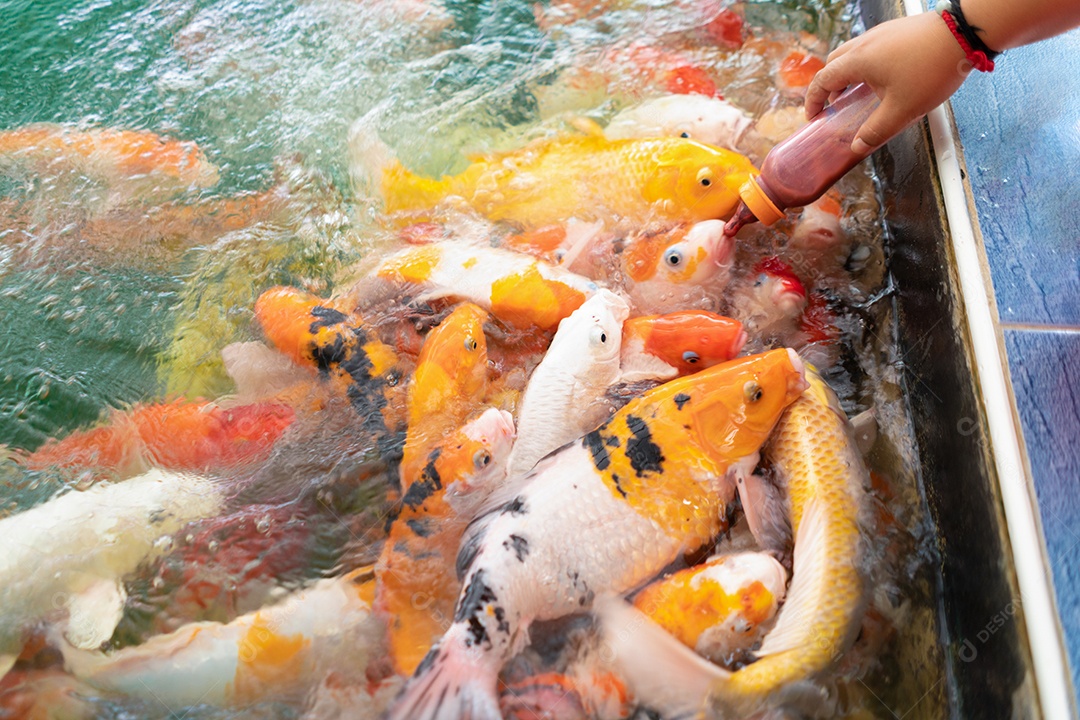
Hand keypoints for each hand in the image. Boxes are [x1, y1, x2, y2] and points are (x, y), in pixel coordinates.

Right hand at [804, 12, 970, 153]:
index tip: (814, 115)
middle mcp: (865, 44)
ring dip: (848, 74)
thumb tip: (858, 147)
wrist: (965, 33)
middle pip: (834, 63)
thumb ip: (876, 131)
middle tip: (834, 105)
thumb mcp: (902, 110)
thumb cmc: (932, 69)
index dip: (813, 100)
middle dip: (829, 85)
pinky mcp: (898, 30)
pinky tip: (885, 79)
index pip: (822, 80)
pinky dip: (867, 64)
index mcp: (858, 61)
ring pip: (853, 53)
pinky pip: (872, 47)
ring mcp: (882, 34)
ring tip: (859, 94)